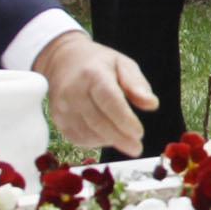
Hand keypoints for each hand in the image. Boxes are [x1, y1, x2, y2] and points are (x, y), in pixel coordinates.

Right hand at [36, 30, 157, 156]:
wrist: (62, 61)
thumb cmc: (98, 64)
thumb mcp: (122, 64)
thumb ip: (137, 84)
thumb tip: (152, 104)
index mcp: (93, 74)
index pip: (109, 101)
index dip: (124, 119)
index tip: (140, 133)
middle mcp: (73, 92)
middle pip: (98, 122)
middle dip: (120, 138)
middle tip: (137, 148)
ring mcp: (62, 107)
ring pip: (88, 133)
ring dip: (109, 140)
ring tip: (125, 140)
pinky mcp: (58, 120)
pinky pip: (78, 138)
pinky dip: (95, 142)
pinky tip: (107, 136)